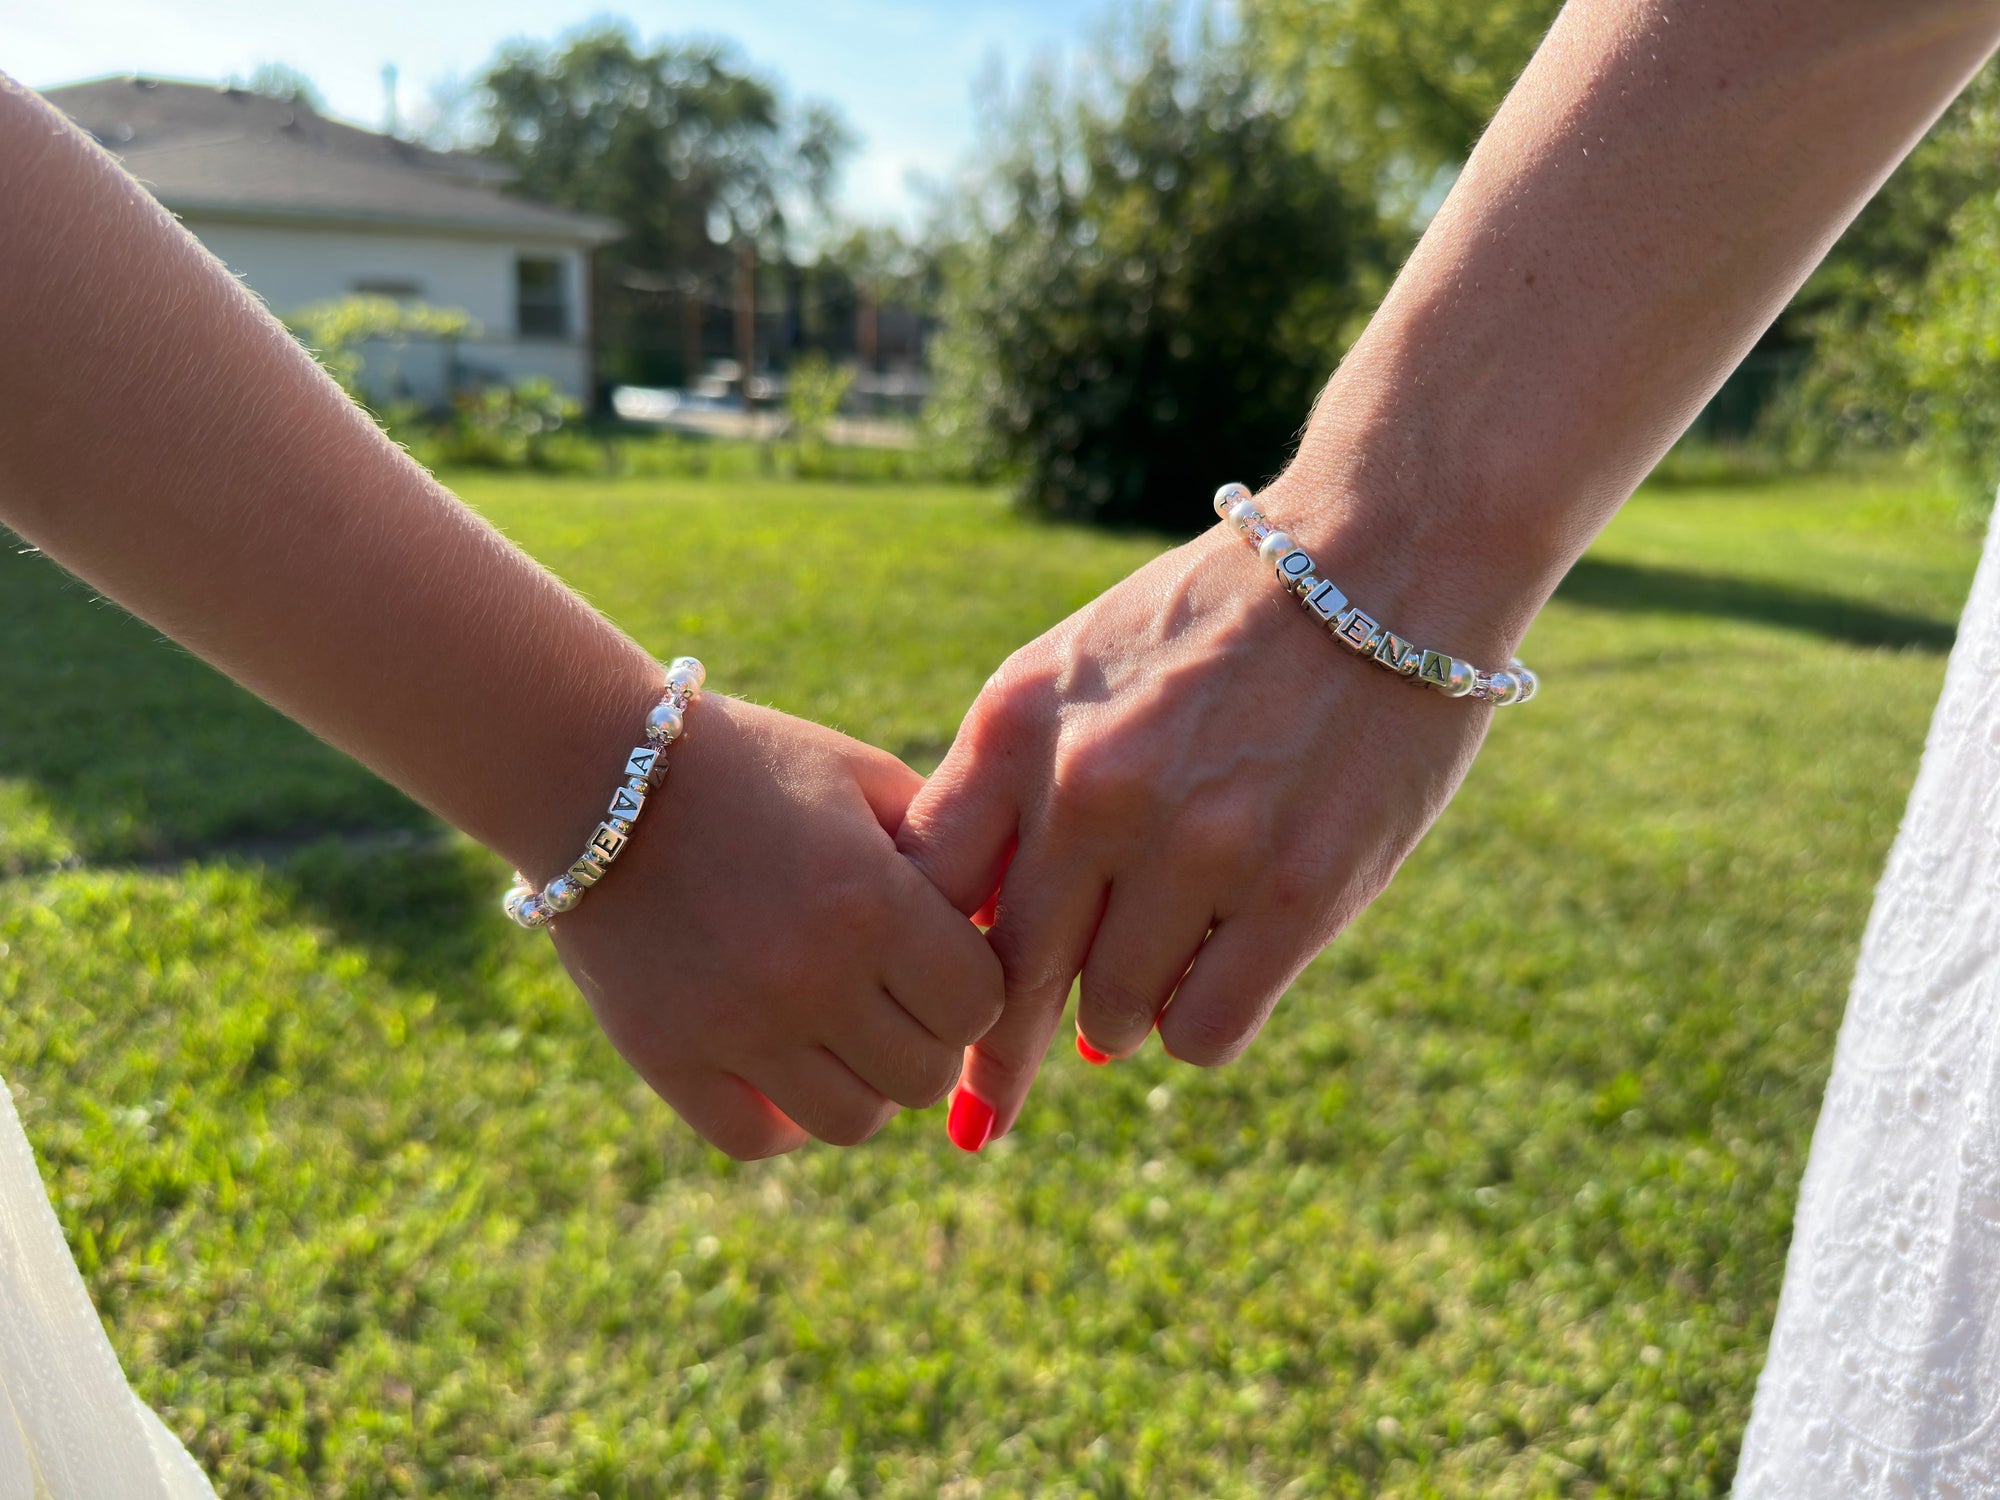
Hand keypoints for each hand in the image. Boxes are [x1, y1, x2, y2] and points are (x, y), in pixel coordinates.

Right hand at [550, 696, 1004, 1157]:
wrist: (594, 770)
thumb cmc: (748, 763)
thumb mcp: (859, 776)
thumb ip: (945, 842)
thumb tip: (1011, 915)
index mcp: (871, 902)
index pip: (979, 1004)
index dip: (973, 987)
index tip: (944, 962)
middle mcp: (811, 976)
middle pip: (926, 1073)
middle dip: (926, 1039)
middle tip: (896, 1000)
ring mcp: (737, 1027)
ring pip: (853, 1120)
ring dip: (863, 1085)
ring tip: (842, 1035)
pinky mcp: (668, 1057)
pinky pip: (758, 1138)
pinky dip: (781, 1117)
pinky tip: (781, 1067)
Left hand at [898, 482, 1510, 1148]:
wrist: (1385, 560)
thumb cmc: (1217, 624)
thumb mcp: (1080, 670)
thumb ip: (1013, 788)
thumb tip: (970, 943)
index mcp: (1020, 724)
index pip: (932, 893)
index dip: (922, 971)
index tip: (923, 1024)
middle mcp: (1092, 789)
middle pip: (1010, 978)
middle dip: (1001, 1051)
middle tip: (988, 1111)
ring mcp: (1194, 845)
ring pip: (1114, 1016)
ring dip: (1127, 1011)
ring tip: (1167, 955)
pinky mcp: (1295, 894)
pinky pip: (1204, 1033)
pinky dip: (1202, 1024)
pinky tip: (1225, 972)